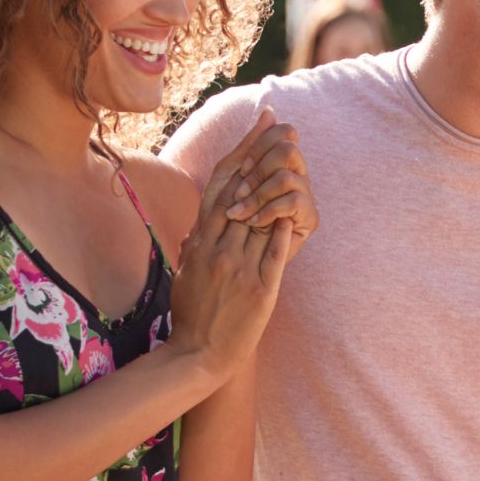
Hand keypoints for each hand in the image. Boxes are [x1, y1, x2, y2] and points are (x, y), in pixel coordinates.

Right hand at [171, 118, 308, 376]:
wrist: (200, 351)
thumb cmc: (192, 312)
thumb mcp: (186, 271)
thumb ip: (196, 244)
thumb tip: (201, 224)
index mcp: (201, 242)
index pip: (220, 188)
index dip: (239, 155)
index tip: (255, 130)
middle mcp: (218, 249)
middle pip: (241, 194)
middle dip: (260, 157)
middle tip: (280, 129)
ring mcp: (239, 268)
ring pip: (257, 219)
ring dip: (274, 186)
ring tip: (292, 156)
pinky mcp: (260, 289)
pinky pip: (272, 254)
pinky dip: (280, 231)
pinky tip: (291, 209)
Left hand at [220, 113, 315, 237]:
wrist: (224, 256)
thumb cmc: (223, 213)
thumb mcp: (230, 175)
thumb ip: (247, 145)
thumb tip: (270, 111)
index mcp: (280, 160)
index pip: (284, 132)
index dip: (261, 146)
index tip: (241, 169)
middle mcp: (297, 173)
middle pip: (288, 150)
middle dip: (259, 170)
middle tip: (240, 192)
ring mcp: (305, 195)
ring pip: (288, 176)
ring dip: (259, 193)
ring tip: (241, 213)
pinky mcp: (309, 219)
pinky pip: (294, 201)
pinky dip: (269, 210)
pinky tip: (255, 222)